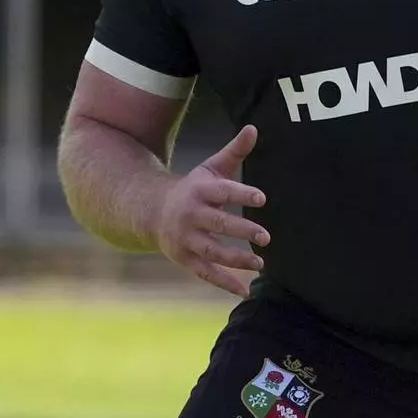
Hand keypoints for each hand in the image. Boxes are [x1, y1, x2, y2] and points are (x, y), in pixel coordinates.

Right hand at [155, 125, 269, 296]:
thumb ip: (234, 152)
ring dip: (236, 260)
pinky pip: (205, 273)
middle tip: (266, 237)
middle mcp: (191, 215)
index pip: (222, 192)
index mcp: (200, 191)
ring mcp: (186, 239)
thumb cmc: (193, 189)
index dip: (241, 194)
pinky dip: (224, 283)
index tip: (262, 198)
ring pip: (212, 251)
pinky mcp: (184, 258)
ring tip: (260, 263)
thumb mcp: (210, 169)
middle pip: (218, 224)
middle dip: (241, 231)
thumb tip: (255, 128)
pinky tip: (244, 290)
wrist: (151, 211)